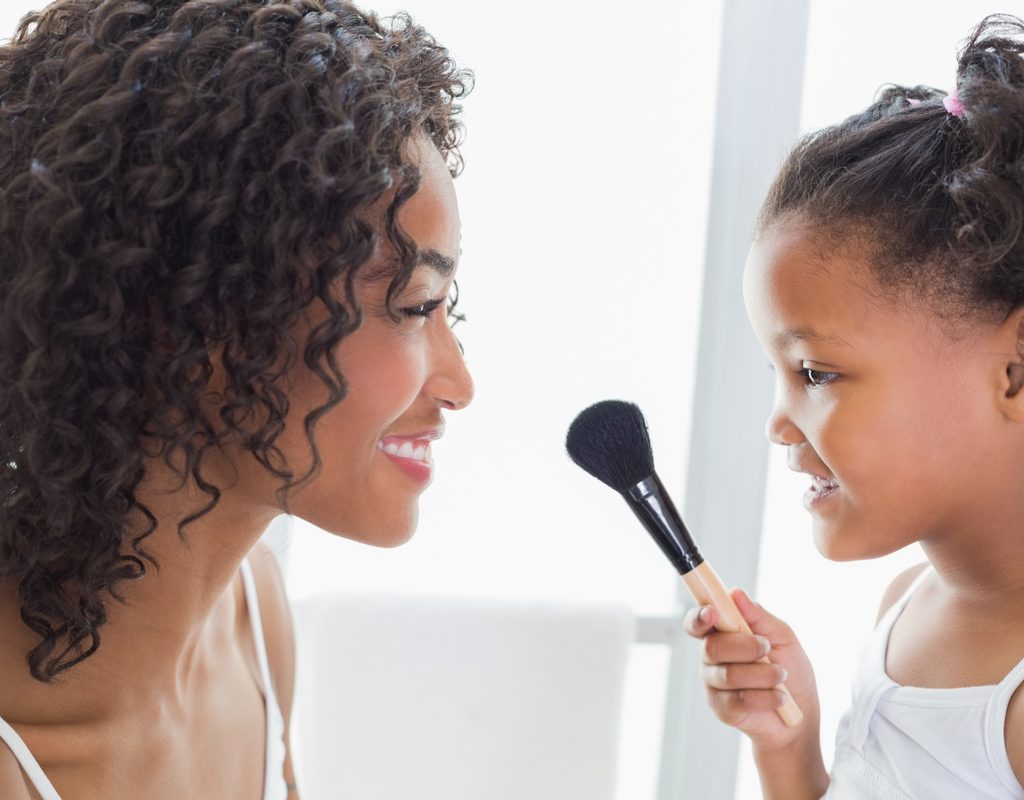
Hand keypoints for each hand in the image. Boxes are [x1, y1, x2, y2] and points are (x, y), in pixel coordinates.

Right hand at [683, 588, 820, 751]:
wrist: (800, 717)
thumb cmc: (791, 672)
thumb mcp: (782, 637)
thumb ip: (759, 616)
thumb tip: (736, 593)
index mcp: (722, 634)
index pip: (697, 622)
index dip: (699, 617)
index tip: (712, 613)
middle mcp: (711, 658)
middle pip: (712, 647)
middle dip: (744, 646)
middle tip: (767, 648)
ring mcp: (714, 684)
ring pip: (728, 674)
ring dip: (762, 674)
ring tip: (782, 677)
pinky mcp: (722, 709)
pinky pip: (738, 700)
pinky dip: (765, 697)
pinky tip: (779, 698)